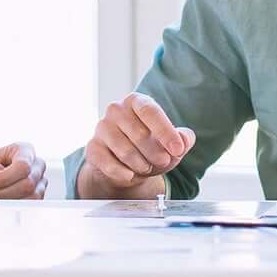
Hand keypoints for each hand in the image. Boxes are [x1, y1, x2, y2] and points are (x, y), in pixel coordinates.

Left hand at [0, 142, 48, 206]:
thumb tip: (9, 186)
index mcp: (24, 150)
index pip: (23, 166)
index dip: (4, 179)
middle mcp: (36, 164)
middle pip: (28, 183)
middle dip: (1, 193)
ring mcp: (39, 182)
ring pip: (31, 197)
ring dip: (5, 202)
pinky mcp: (36, 198)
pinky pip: (30, 207)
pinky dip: (10, 208)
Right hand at [76, 94, 196, 198]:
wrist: (124, 167)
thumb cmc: (149, 148)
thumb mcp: (171, 143)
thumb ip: (183, 139)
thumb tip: (185, 139)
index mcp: (136, 101)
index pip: (151, 112)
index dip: (166, 132)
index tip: (177, 149)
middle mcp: (116, 110)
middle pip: (140, 134)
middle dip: (156, 154)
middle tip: (163, 161)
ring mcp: (101, 128)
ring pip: (125, 151)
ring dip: (141, 165)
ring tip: (146, 167)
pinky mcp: (92, 148)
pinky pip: (108, 164)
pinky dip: (123, 173)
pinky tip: (130, 175)